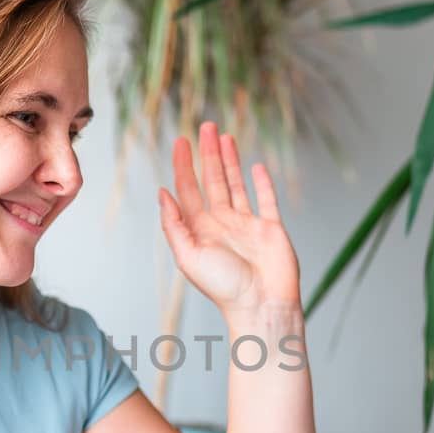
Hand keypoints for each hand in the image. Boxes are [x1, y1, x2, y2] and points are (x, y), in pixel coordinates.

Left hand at [158, 122, 301, 323]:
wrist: (262, 306)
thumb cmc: (224, 287)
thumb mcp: (188, 255)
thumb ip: (174, 223)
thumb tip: (162, 192)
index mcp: (201, 229)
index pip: (188, 189)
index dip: (183, 165)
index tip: (180, 142)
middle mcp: (223, 224)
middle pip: (212, 180)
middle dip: (207, 154)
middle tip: (206, 126)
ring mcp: (247, 225)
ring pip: (236, 185)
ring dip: (230, 161)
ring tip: (225, 137)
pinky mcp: (271, 229)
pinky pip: (266, 200)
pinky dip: (262, 183)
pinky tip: (256, 167)